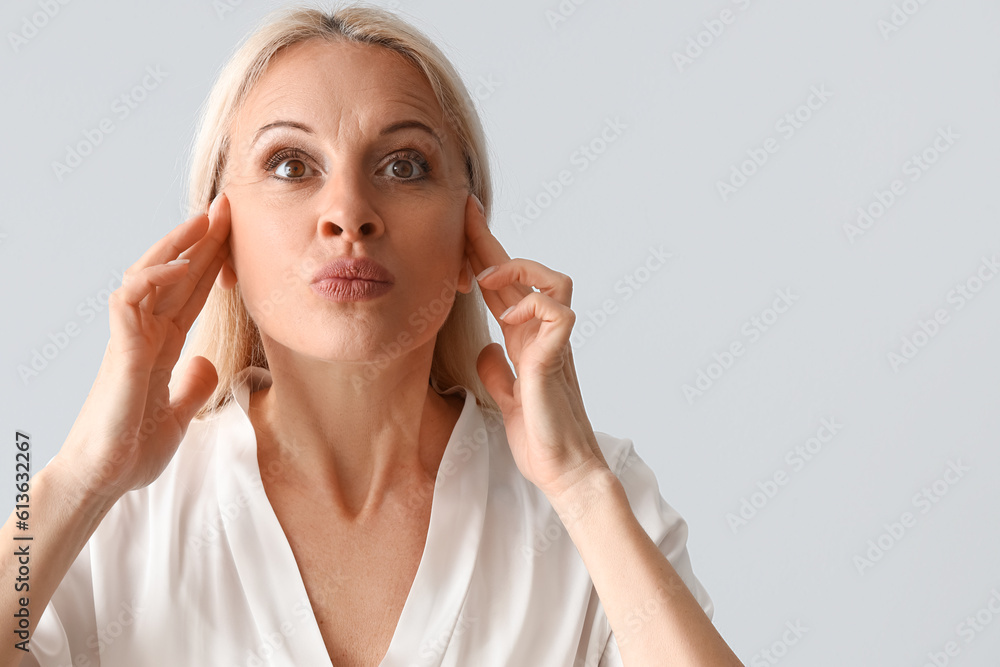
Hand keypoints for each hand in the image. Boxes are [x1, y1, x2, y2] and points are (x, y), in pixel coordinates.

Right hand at [54, 194, 232, 501]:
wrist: (106, 478)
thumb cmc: (133, 448)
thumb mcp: (178, 412)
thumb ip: (191, 385)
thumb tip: (206, 363)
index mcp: (159, 344)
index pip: (191, 292)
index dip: (212, 262)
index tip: (237, 235)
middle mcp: (143, 333)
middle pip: (175, 274)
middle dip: (201, 239)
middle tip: (229, 206)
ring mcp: (129, 338)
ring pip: (149, 274)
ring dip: (178, 245)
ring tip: (207, 219)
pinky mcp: (119, 350)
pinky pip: (130, 300)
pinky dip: (153, 278)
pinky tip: (180, 265)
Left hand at [463, 194, 610, 498]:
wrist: (564, 471)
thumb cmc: (540, 439)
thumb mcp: (506, 397)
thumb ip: (498, 370)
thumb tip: (488, 348)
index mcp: (527, 342)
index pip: (504, 290)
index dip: (483, 257)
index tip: (462, 226)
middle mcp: (542, 336)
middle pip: (522, 273)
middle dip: (489, 240)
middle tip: (465, 214)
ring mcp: (554, 345)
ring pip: (554, 280)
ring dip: (519, 273)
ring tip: (487, 285)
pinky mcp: (558, 360)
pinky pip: (558, 312)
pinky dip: (533, 307)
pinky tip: (510, 322)